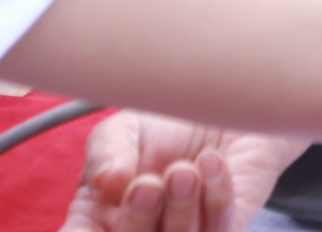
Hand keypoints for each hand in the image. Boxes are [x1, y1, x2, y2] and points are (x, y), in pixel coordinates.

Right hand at [61, 111, 301, 231]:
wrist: (215, 102)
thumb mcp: (122, 129)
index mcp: (100, 218)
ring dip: (180, 211)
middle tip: (148, 185)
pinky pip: (220, 230)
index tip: (97, 217)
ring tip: (184, 170)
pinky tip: (211, 162)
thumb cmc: (162, 121)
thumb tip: (106, 184)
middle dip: (138, 222)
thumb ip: (106, 154)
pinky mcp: (224, 228)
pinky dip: (215, 196)